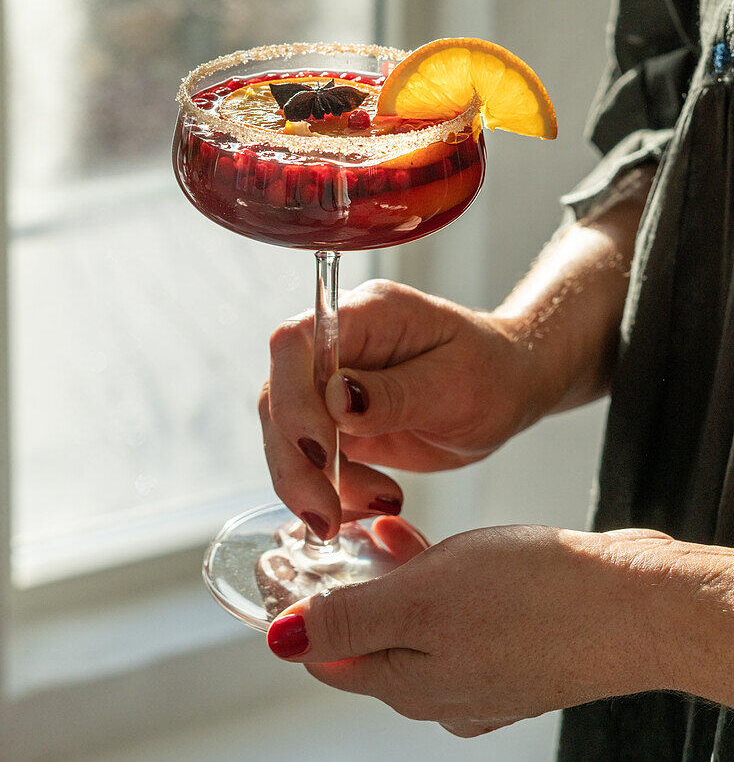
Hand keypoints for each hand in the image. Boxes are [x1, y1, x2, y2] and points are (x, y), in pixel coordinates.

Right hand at [260, 279, 535, 538]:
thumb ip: (395, 394)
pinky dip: (332, 492)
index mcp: (368, 314)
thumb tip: (334, 400)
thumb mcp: (457, 386)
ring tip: (378, 503)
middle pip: (280, 397)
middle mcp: (338, 343)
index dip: (294, 398)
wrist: (507, 387)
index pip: (296, 343)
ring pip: (286, 436)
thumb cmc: (492, 374)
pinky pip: (311, 461)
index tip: (321, 451)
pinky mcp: (334, 420)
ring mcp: (331, 382)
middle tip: (328, 516)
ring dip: (313, 486)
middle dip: (296, 463)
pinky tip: (376, 502)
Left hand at [266, 525, 671, 737]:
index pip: (328, 657)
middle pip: (369, 640)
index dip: (299, 611)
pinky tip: (435, 541)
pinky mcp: (514, 647)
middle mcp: (442, 689)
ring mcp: (482, 671)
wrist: (635, 605)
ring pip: (412, 622)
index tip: (285, 564)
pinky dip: (434, 578)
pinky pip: (454, 615)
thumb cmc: (533, 599)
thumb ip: (351, 620)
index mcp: (410, 686)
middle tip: (335, 534)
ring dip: (389, 575)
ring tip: (382, 527)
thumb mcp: (422, 601)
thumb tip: (281, 641)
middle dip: (346, 586)